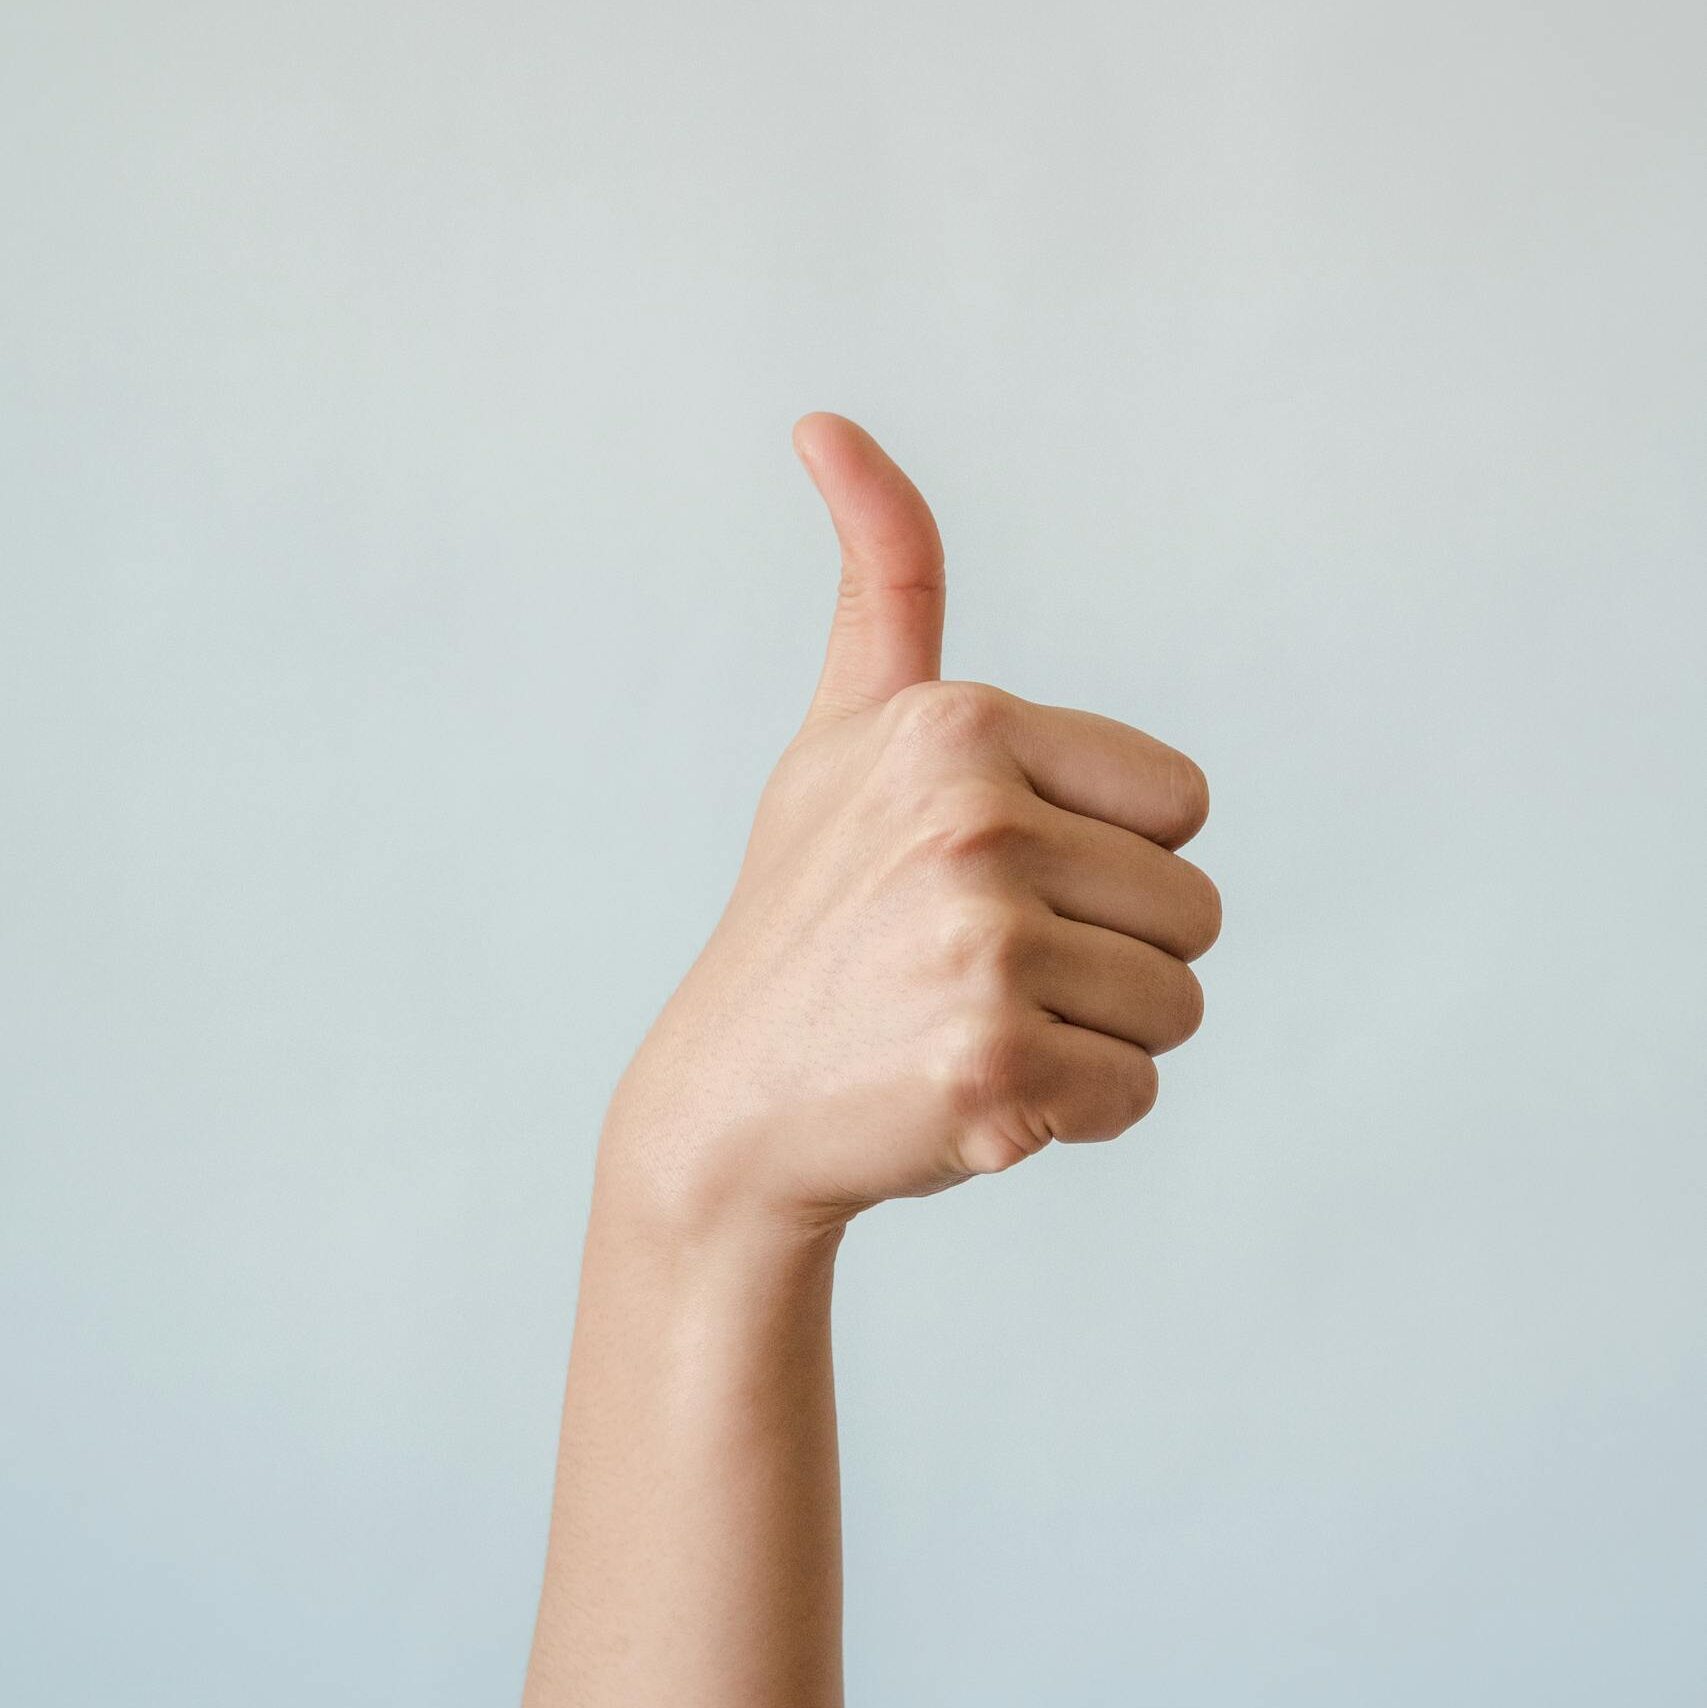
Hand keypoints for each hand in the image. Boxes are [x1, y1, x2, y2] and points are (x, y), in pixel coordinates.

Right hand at [596, 413, 1219, 1233]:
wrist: (728, 1103)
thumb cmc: (808, 909)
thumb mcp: (843, 732)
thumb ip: (883, 584)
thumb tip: (827, 423)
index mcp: (958, 726)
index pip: (1183, 806)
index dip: (1108, 859)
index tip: (993, 879)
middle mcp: (973, 821)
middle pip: (1195, 909)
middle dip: (1108, 955)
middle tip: (974, 969)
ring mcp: (980, 947)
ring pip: (1176, 1006)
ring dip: (1094, 1035)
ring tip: (967, 1024)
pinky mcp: (994, 1067)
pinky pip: (1137, 1095)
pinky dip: (1070, 1116)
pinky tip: (967, 1095)